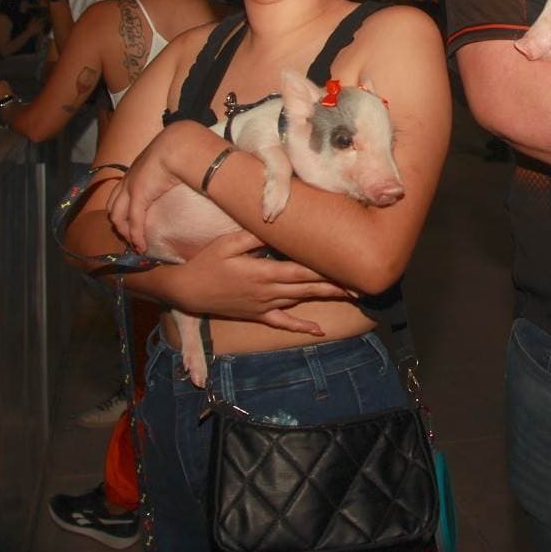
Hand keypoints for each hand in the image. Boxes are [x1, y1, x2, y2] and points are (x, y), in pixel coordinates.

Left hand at [108, 121, 210, 252]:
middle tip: (129, 238)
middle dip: (119, 224)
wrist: (179, 145)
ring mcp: (130, 188)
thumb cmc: (181, 149)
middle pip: (113, 206)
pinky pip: (134, 222)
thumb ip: (172, 168)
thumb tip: (185, 174)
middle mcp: (128, 179)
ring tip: (136, 245)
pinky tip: (141, 246)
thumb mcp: (172, 159)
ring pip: (118, 217)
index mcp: (136, 170)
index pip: (120, 193)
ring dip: (125, 233)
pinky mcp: (138, 197)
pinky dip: (136, 236)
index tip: (131, 222)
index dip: (122, 209)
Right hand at [167, 231, 349, 336]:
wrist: (187, 290)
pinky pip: (283, 322)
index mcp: (263, 271)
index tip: (347, 264)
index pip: (301, 269)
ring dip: (324, 298)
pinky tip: (319, 329)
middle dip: (336, 284)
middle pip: (308, 286)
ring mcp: (264, 305)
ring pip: (300, 301)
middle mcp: (268, 291)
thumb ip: (252, 235)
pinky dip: (301, 325)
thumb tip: (275, 222)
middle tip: (363, 283)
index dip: (326, 267)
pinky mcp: (258, 314)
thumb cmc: (206, 262)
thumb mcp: (227, 243)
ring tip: (351, 296)